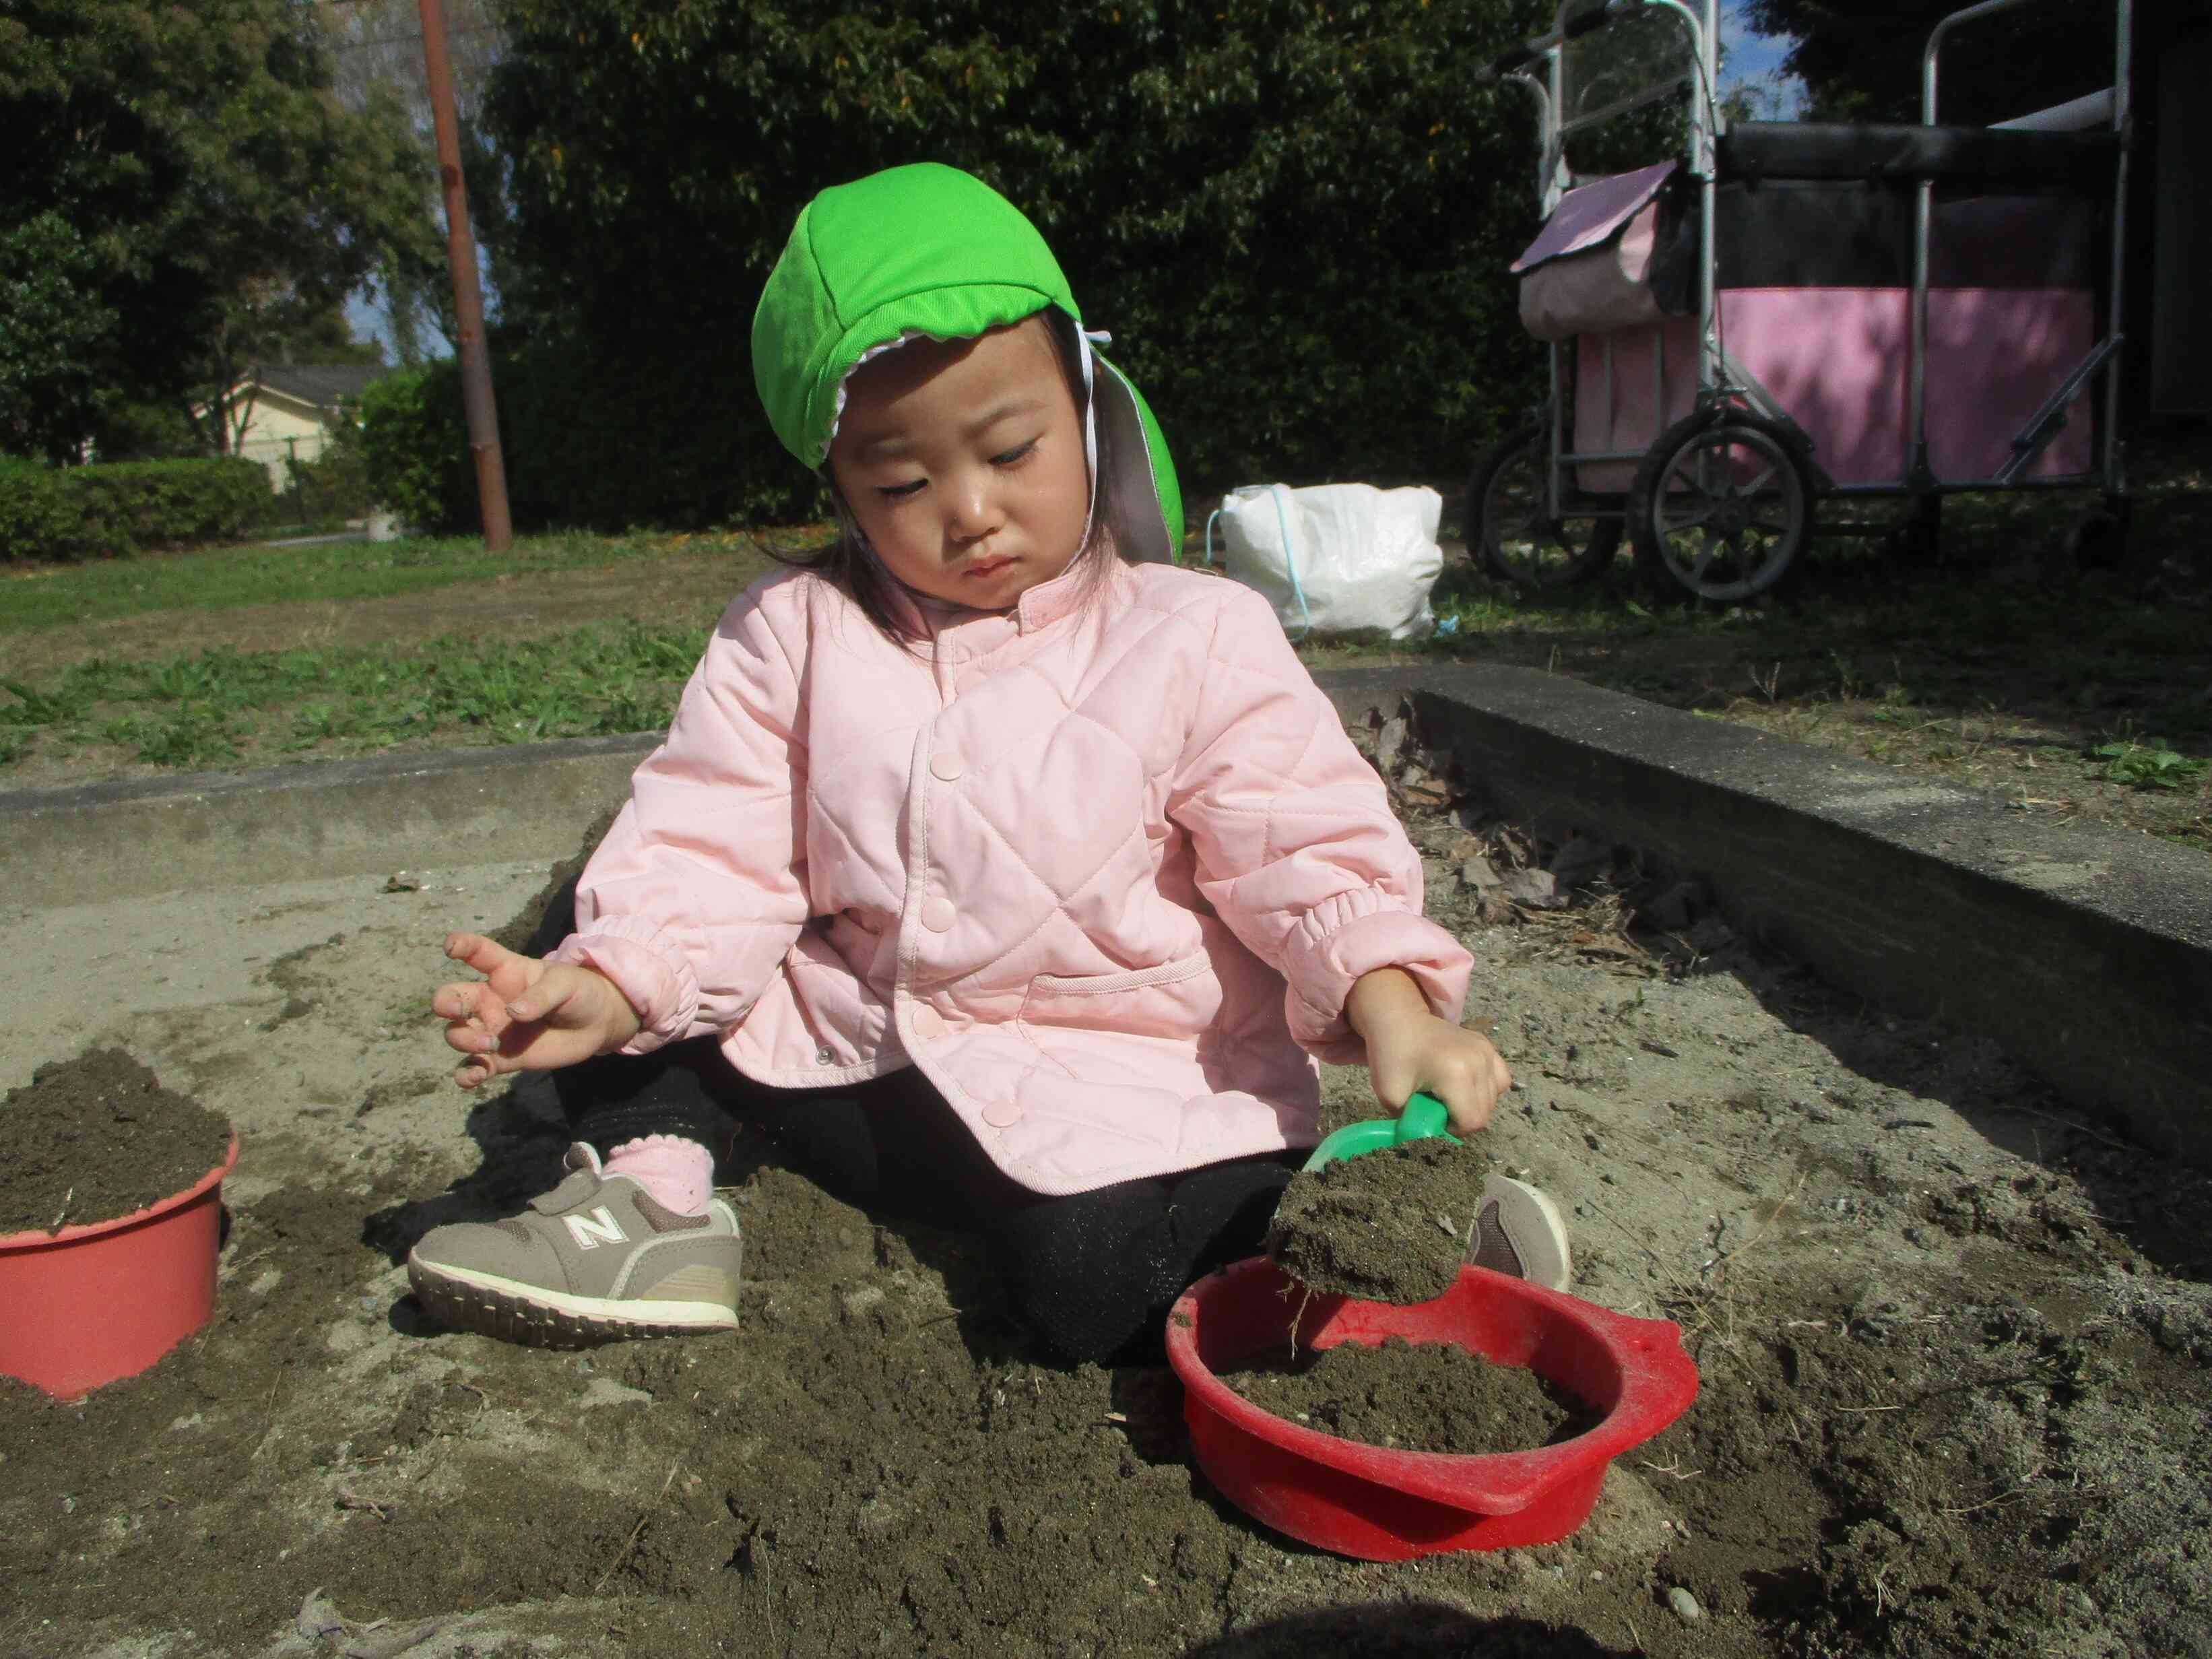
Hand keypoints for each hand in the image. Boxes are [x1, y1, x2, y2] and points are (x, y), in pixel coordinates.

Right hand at [431, 932, 642, 1088]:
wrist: (598, 1023)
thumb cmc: (580, 992)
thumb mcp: (566, 985)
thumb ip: (540, 996)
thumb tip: (512, 1013)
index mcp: (505, 972)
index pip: (477, 953)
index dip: (460, 945)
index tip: (451, 946)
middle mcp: (491, 1000)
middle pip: (451, 998)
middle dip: (444, 1003)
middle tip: (459, 1011)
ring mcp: (493, 1029)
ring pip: (457, 1034)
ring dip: (463, 1040)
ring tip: (490, 1044)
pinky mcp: (501, 1058)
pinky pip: (472, 1068)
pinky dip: (466, 1076)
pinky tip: (474, 1078)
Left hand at [1345, 967, 1513, 1134]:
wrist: (1398, 1019)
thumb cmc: (1391, 1056)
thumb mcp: (1391, 1096)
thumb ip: (1411, 1124)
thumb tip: (1425, 1142)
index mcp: (1456, 1074)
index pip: (1471, 1121)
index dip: (1454, 1130)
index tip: (1434, 1119)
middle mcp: (1479, 1062)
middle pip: (1485, 1112)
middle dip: (1463, 1119)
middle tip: (1438, 1108)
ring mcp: (1486, 1051)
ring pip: (1494, 1097)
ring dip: (1475, 1105)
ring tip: (1451, 1096)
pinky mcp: (1487, 1045)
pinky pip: (1500, 1079)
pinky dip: (1487, 1089)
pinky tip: (1467, 1085)